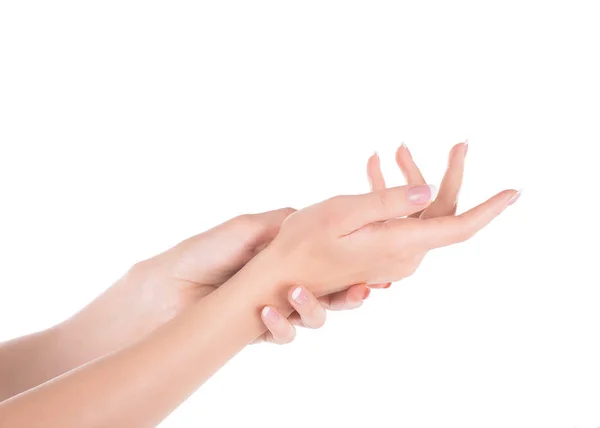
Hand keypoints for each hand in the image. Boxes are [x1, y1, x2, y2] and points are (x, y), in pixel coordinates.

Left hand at [126, 207, 370, 328]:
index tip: (372, 265)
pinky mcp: (262, 331)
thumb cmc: (205, 252)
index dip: (353, 263)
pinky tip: (269, 314)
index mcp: (287, 255)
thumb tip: (318, 217)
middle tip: (360, 290)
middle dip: (349, 293)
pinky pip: (285, 335)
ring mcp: (277, 307)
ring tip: (300, 296)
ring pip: (314, 317)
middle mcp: (287, 281)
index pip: (330, 259)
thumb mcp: (247, 227)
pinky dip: (283, 327)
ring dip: (317, 309)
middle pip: (331, 291)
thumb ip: (284, 223)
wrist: (167, 289)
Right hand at [260, 153, 517, 296]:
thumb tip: (428, 191)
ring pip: (420, 214)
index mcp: (399, 243)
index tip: (515, 192)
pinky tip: (373, 169)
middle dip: (449, 176)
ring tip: (394, 150)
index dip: (490, 210)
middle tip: (459, 144)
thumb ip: (387, 202)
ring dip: (412, 180)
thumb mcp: (341, 212)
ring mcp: (393, 258)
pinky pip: (400, 221)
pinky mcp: (381, 255)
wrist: (281, 279)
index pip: (459, 227)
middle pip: (442, 213)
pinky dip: (393, 194)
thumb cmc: (303, 243)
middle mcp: (403, 255)